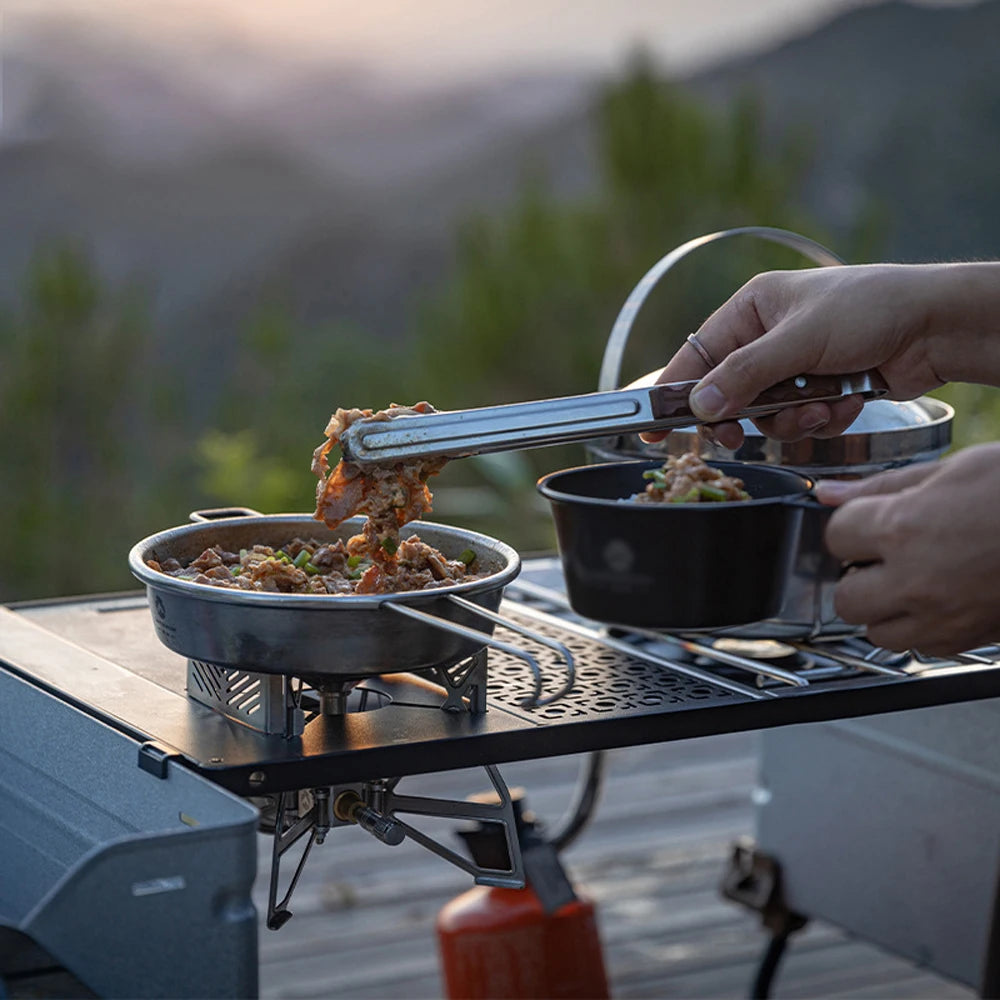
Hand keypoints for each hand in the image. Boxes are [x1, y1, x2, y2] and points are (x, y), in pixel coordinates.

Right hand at [645, 262, 999, 449]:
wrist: (936, 326)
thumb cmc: (868, 309)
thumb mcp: (799, 338)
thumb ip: (745, 374)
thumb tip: (699, 405)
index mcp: (752, 310)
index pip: (696, 356)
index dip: (673, 393)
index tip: (652, 429)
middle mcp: (767, 337)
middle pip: (729, 394)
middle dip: (747, 415)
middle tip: (739, 437)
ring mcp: (794, 366)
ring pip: (767, 415)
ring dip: (794, 419)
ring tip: (823, 403)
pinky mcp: (820, 389)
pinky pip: (800, 420)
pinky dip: (822, 417)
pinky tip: (846, 399)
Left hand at [817, 444, 999, 654]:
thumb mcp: (955, 469)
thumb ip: (884, 487)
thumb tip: (831, 494)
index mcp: (905, 528)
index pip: (836, 536)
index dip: (851, 526)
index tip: (867, 520)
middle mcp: (918, 580)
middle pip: (845, 597)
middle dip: (858, 574)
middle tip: (882, 554)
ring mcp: (946, 616)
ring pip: (878, 633)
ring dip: (884, 608)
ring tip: (912, 578)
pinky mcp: (975, 638)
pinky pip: (924, 647)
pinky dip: (923, 627)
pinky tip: (943, 596)